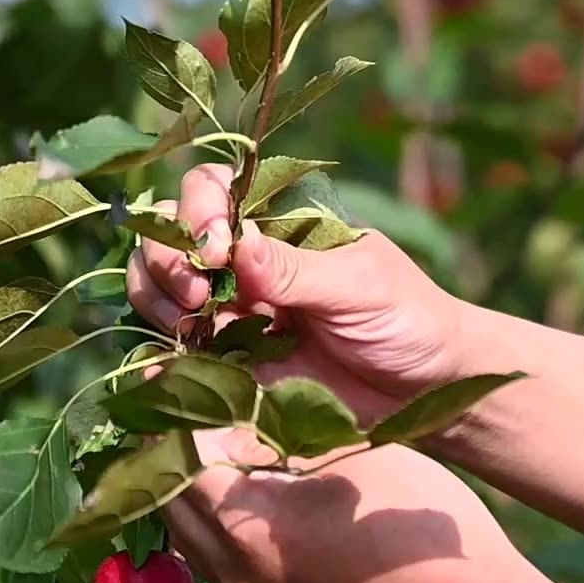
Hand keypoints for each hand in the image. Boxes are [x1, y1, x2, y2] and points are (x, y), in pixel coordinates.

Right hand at [127, 163, 476, 420]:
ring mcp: (231, 312)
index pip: (210, 191)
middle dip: (166, 259)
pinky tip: (174, 363)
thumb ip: (296, 270)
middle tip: (198, 297)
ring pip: (158, 288)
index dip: (197, 212)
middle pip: (168, 236)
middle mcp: (244, 261)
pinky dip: (162, 353)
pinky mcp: (228, 364)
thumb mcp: (359, 285)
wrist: (428, 391)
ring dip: (156, 300)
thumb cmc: (408, 318)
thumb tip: (236, 242)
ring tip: (189, 328)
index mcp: (278, 224)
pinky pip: (177, 351)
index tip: (215, 249)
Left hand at [164, 428, 542, 582]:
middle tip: (190, 400)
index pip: (176, 456)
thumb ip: (284, 426)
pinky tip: (249, 486)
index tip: (176, 372)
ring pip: (189, 534)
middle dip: (172, 448)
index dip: (176, 409)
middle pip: (169, 500)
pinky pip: (217, 558)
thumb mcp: (351, 452)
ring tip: (212, 438)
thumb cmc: (418, 520)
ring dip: (190, 487)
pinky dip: (217, 518)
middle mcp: (233, 571)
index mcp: (248, 524)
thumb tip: (235, 395)